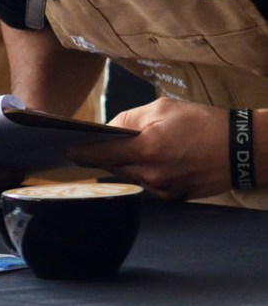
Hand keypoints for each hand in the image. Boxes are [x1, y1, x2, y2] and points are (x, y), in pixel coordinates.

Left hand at [66, 96, 230, 200]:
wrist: (238, 149)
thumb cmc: (202, 122)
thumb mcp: (163, 108)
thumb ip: (131, 119)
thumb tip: (109, 129)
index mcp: (148, 148)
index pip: (104, 153)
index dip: (83, 153)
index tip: (66, 151)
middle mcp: (153, 174)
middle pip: (113, 168)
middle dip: (99, 158)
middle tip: (81, 150)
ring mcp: (163, 189)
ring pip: (129, 177)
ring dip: (120, 165)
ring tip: (113, 152)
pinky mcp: (172, 197)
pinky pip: (145, 185)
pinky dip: (138, 173)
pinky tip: (140, 161)